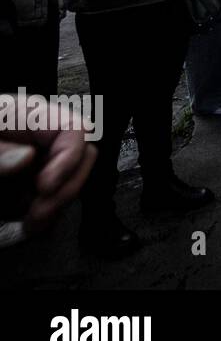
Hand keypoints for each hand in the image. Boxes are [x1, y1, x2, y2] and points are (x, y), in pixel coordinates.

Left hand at [1, 95, 96, 234]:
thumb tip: (25, 156)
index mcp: (18, 116)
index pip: (73, 129)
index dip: (69, 159)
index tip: (44, 188)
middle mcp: (32, 138)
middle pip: (82, 157)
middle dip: (66, 188)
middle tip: (37, 214)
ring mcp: (31, 164)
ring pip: (70, 183)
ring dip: (55, 208)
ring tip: (29, 224)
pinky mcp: (24, 187)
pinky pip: (53, 201)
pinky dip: (45, 217)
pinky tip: (26, 225)